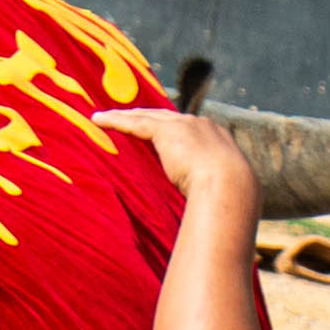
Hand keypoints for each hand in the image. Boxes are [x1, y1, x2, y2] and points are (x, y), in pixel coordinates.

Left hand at [106, 103, 257, 222]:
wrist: (230, 186)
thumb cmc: (228, 197)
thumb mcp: (220, 191)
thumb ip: (208, 191)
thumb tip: (205, 213)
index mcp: (216, 138)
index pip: (186, 129)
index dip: (168, 129)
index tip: (154, 132)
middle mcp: (200, 125)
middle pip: (164, 117)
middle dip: (144, 116)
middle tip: (125, 117)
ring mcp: (185, 124)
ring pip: (147, 116)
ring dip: (123, 116)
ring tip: (103, 118)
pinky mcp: (167, 130)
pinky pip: (135, 122)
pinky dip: (115, 121)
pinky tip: (99, 120)